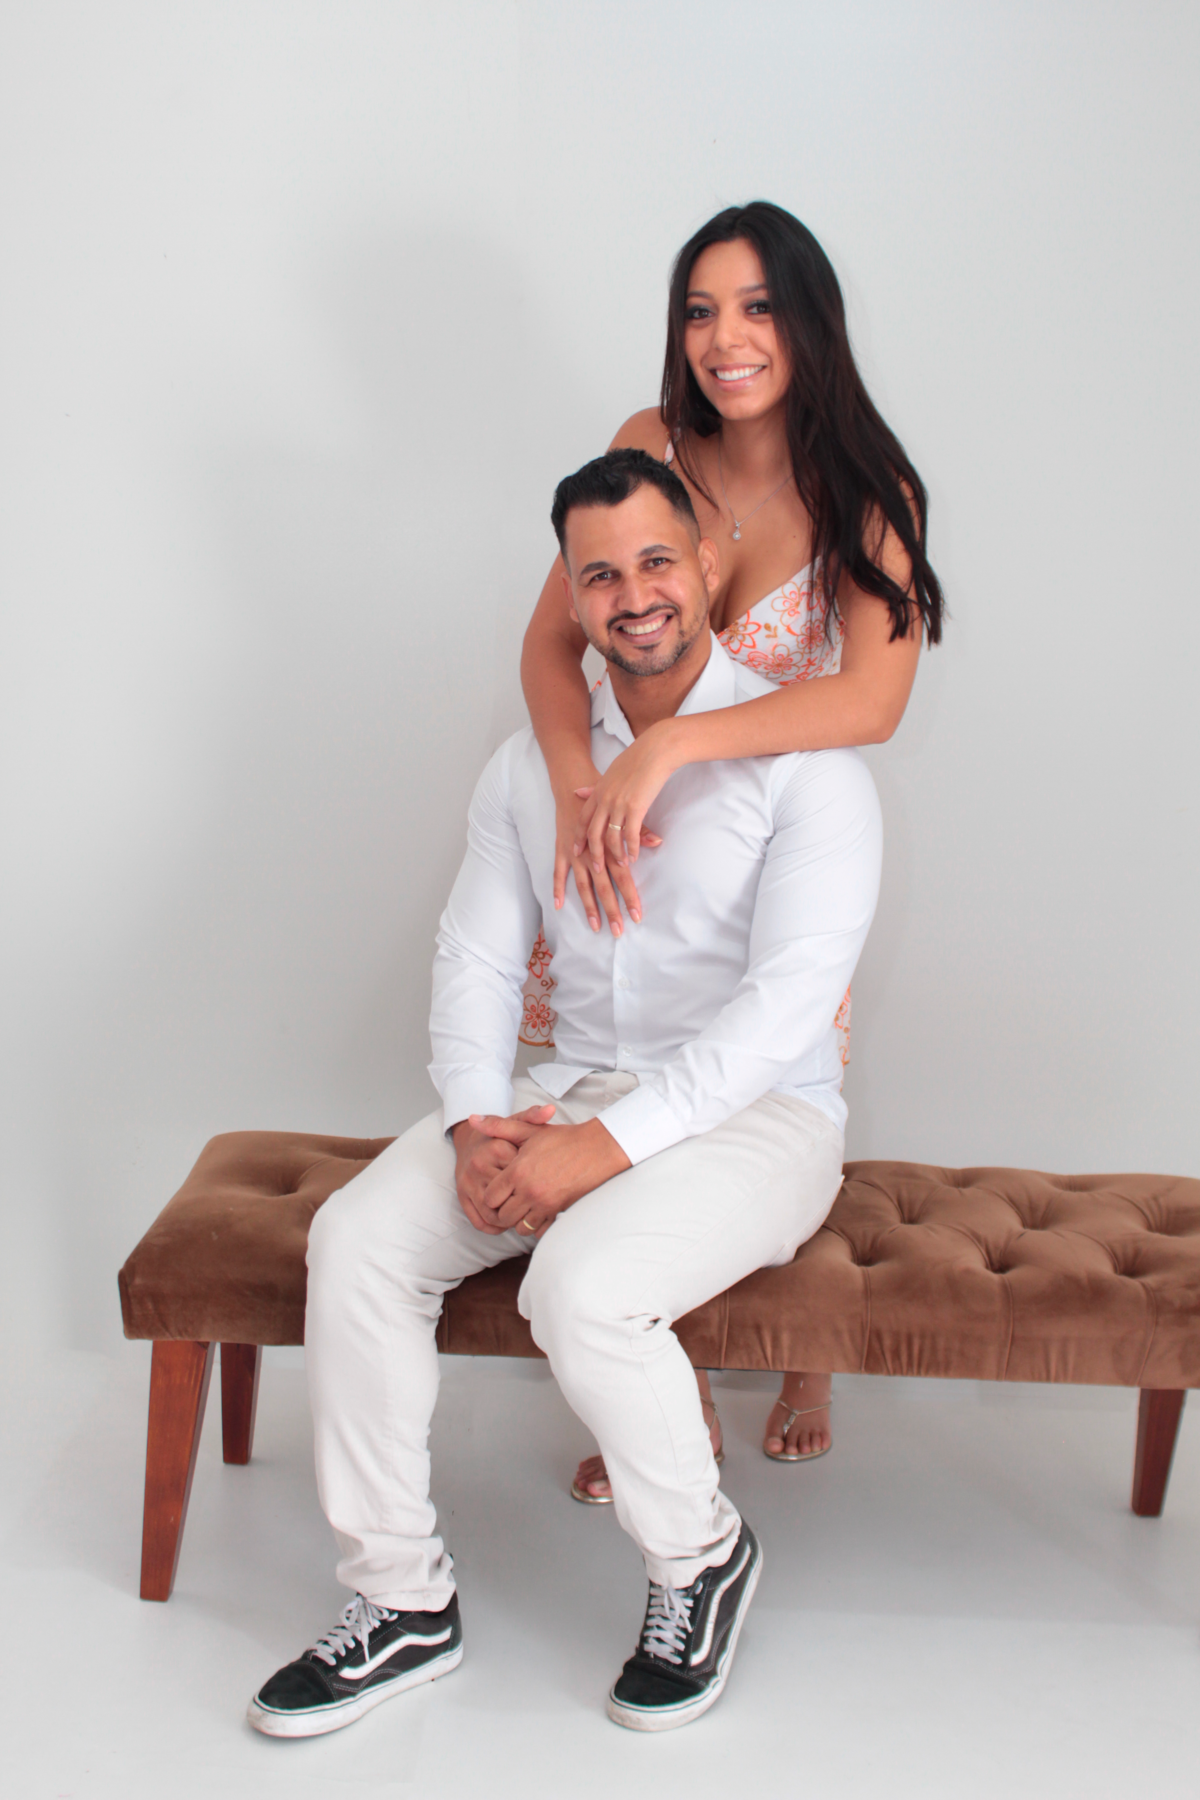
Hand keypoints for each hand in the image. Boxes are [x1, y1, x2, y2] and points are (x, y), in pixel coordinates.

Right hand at [452, 1104, 555, 1232]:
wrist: (470, 1140)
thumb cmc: (500, 1135)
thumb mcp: (516, 1124)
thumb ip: (533, 1117)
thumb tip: (550, 1110)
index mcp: (495, 1149)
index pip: (522, 1178)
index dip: (536, 1185)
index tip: (544, 1185)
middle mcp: (479, 1167)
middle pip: (509, 1198)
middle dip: (524, 1205)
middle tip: (538, 1206)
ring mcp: (468, 1184)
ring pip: (494, 1213)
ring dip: (511, 1220)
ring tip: (523, 1216)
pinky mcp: (462, 1196)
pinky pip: (480, 1221)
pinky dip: (495, 1227)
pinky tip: (507, 1222)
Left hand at [480, 1116, 631, 1233]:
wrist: (596, 1148)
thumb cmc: (562, 1139)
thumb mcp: (528, 1130)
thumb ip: (498, 1126)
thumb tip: (472, 1119)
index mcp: (518, 1172)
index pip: (491, 1197)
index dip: (492, 1194)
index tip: (499, 1189)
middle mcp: (529, 1191)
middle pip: (502, 1215)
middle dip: (502, 1209)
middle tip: (509, 1199)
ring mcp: (545, 1204)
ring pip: (519, 1227)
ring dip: (518, 1219)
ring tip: (523, 1206)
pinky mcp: (559, 1212)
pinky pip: (539, 1231)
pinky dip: (536, 1225)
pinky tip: (538, 1211)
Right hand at [553, 785, 657, 937]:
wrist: (575, 784)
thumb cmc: (606, 800)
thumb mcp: (624, 813)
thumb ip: (639, 831)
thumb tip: (658, 841)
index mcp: (610, 847)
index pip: (623, 878)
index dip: (630, 898)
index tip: (637, 916)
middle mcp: (592, 854)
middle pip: (603, 888)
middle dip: (612, 910)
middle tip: (618, 931)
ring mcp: (574, 854)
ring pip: (582, 886)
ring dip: (589, 907)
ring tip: (596, 926)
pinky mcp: (561, 850)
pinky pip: (558, 873)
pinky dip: (557, 888)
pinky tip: (558, 906)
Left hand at [578, 720, 677, 882]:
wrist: (654, 750)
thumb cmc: (636, 759)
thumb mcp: (609, 772)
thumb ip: (594, 786)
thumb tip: (578, 790)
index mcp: (598, 791)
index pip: (583, 819)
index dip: (579, 837)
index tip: (577, 851)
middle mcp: (605, 800)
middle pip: (593, 833)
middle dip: (594, 854)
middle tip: (596, 869)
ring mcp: (619, 805)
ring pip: (611, 838)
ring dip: (615, 855)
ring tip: (622, 865)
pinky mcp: (636, 808)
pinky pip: (630, 835)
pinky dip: (632, 848)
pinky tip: (634, 856)